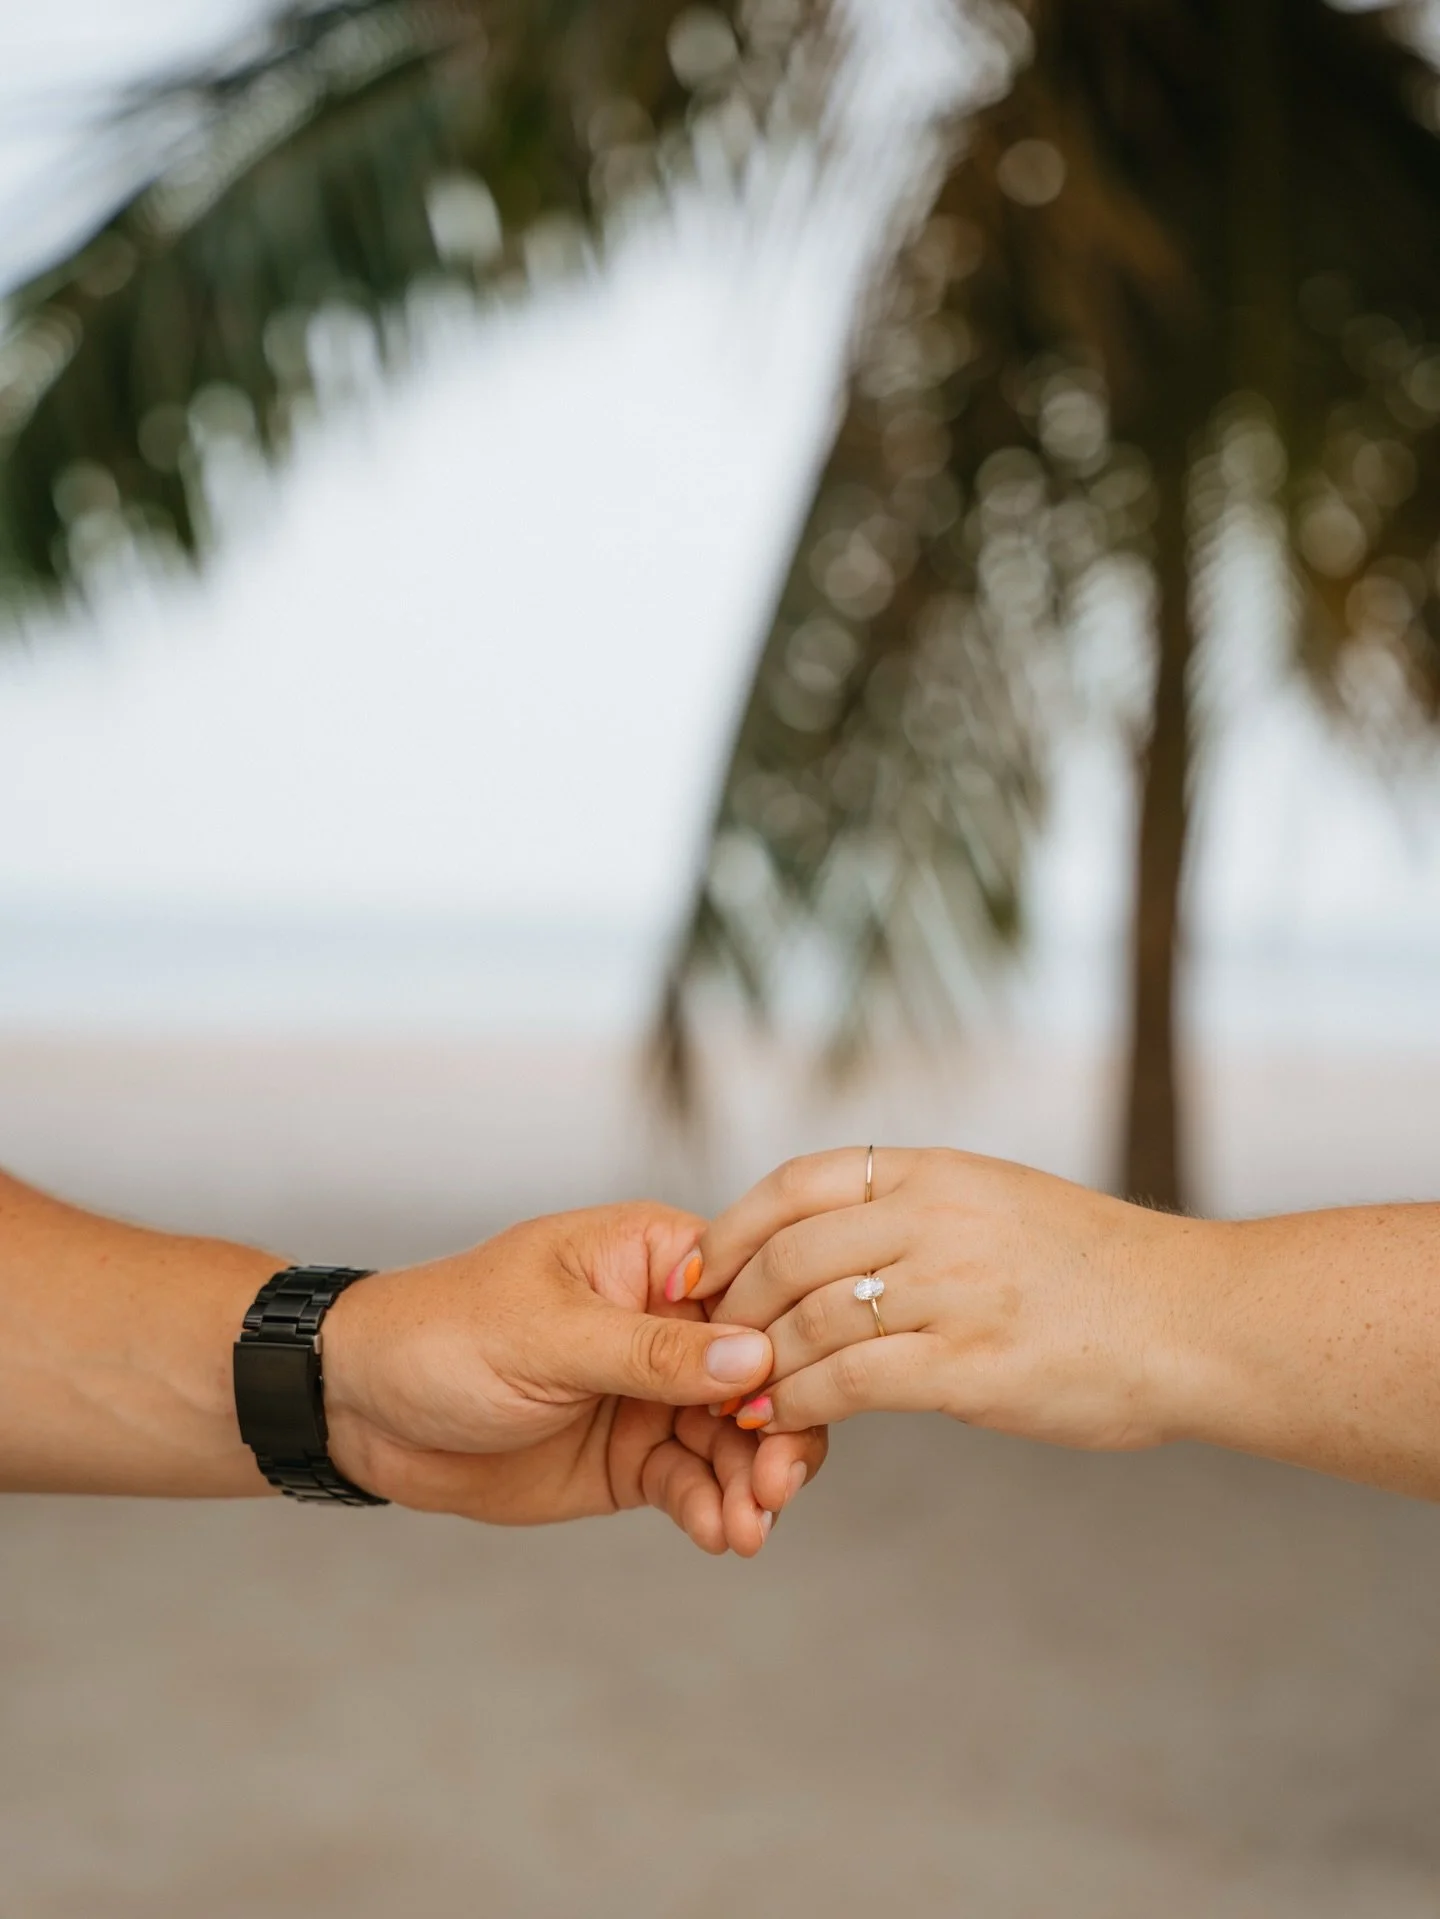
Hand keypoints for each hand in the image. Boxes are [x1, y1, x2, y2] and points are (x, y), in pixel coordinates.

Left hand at [321, 1202, 826, 1553]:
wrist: (363, 1408)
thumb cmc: (442, 1333)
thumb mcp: (548, 1336)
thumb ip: (650, 1353)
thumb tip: (753, 1356)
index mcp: (654, 1258)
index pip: (753, 1292)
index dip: (785, 1348)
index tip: (787, 1405)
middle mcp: (667, 1323)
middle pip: (760, 1374)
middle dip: (779, 1432)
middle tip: (776, 1489)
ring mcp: (653, 1394)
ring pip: (737, 1438)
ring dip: (751, 1483)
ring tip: (748, 1529)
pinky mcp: (632, 1456)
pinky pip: (694, 1482)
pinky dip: (714, 1509)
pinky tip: (721, 1535)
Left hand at [689, 1149, 1215, 1451]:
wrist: (1198, 1319)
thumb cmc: (1098, 1273)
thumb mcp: (1001, 1203)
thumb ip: (919, 1212)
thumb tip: (833, 1238)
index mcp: (939, 1171)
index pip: (798, 1181)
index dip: (733, 1227)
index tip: (696, 1269)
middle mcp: (939, 1217)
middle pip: (790, 1252)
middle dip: (732, 1306)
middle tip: (704, 1350)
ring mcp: (956, 1288)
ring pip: (811, 1319)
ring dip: (757, 1364)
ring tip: (733, 1397)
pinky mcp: (973, 1364)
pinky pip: (853, 1380)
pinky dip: (801, 1403)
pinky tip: (779, 1422)